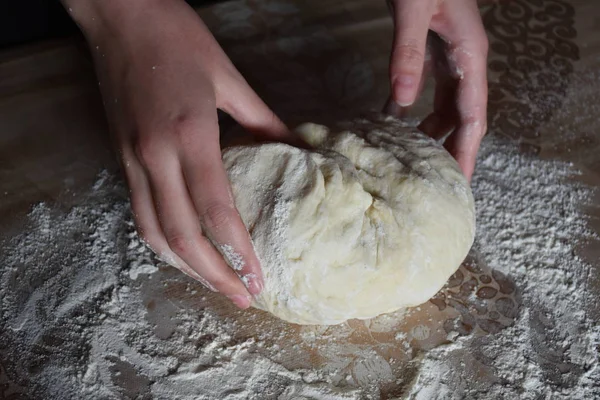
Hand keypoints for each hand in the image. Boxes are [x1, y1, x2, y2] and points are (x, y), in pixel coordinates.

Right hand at [65, 0, 294, 307]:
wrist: (119, 15)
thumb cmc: (178, 38)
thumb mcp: (228, 77)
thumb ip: (261, 120)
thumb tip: (293, 149)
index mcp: (188, 134)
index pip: (214, 210)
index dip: (237, 251)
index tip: (258, 277)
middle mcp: (154, 156)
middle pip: (180, 236)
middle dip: (212, 275)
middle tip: (241, 295)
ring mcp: (131, 159)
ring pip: (152, 232)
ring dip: (183, 267)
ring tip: (214, 283)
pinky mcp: (119, 157)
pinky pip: (139, 212)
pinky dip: (161, 241)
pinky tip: (183, 250)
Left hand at [385, 0, 488, 180]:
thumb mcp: (414, 12)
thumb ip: (407, 54)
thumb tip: (399, 105)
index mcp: (470, 55)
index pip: (473, 116)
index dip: (466, 151)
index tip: (458, 182)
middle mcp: (466, 60)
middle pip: (463, 117)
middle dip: (451, 150)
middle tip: (435, 184)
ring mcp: (451, 56)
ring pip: (447, 106)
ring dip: (431, 132)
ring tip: (413, 161)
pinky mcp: (434, 51)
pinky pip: (429, 91)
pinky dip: (414, 110)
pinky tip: (393, 123)